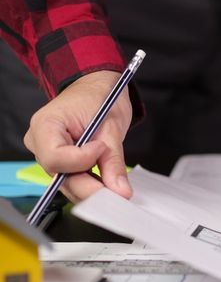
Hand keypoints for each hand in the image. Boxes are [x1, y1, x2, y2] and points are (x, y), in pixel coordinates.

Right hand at [24, 70, 132, 201]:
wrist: (96, 87)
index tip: (102, 148)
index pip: (56, 158)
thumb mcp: (111, 126)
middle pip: (60, 176)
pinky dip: (91, 184)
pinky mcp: (59, 161)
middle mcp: (39, 142)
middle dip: (90, 186)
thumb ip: (113, 161)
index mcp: (45, 124)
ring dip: (92, 187)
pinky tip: (107, 183)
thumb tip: (120, 191)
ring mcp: (47, 153)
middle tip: (117, 193)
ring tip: (116, 186)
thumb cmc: (100, 97)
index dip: (82, 160)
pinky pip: (72, 180)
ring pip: (67, 183)